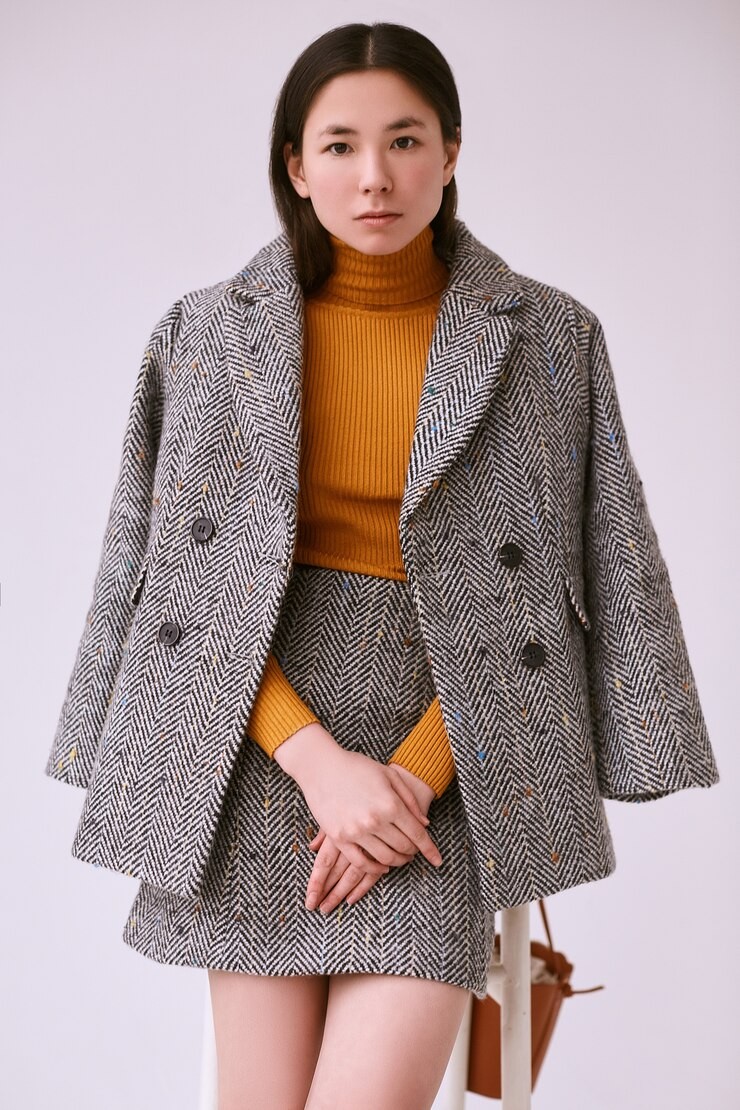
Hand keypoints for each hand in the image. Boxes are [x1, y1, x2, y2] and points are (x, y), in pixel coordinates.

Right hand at [304, 764, 439, 913]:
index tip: (438, 860)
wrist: (322, 766)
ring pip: (385, 858)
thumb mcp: (389, 775)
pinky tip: (381, 866)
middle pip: (403, 848)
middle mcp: (375, 820)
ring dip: (397, 862)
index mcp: (390, 804)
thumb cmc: (357, 766)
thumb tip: (425, 824)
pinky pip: (360, 862)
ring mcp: (356, 831)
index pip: (417, 834)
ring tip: (400, 858)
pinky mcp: (339, 838)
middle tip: (414, 851)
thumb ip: (409, 800)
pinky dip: (374, 869)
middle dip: (413, 852)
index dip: (430, 849)